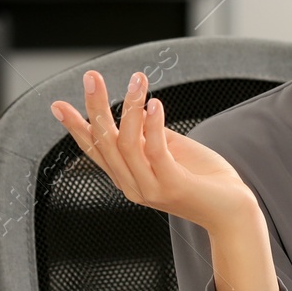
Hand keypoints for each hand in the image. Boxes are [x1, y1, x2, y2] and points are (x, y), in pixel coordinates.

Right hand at [50, 70, 256, 230]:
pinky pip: (155, 151)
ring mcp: (150, 188)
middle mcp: (132, 185)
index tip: (58, 105)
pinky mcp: (172, 186)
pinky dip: (153, 125)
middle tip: (91, 77)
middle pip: (105, 142)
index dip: (76, 127)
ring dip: (130, 107)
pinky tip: (155, 103)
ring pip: (127, 143)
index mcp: (129, 177)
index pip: (96, 150)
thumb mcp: (172, 151)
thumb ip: (152, 134)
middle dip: (96, 107)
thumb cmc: (205, 179)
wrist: (233, 213)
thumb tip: (138, 109)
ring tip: (138, 80)